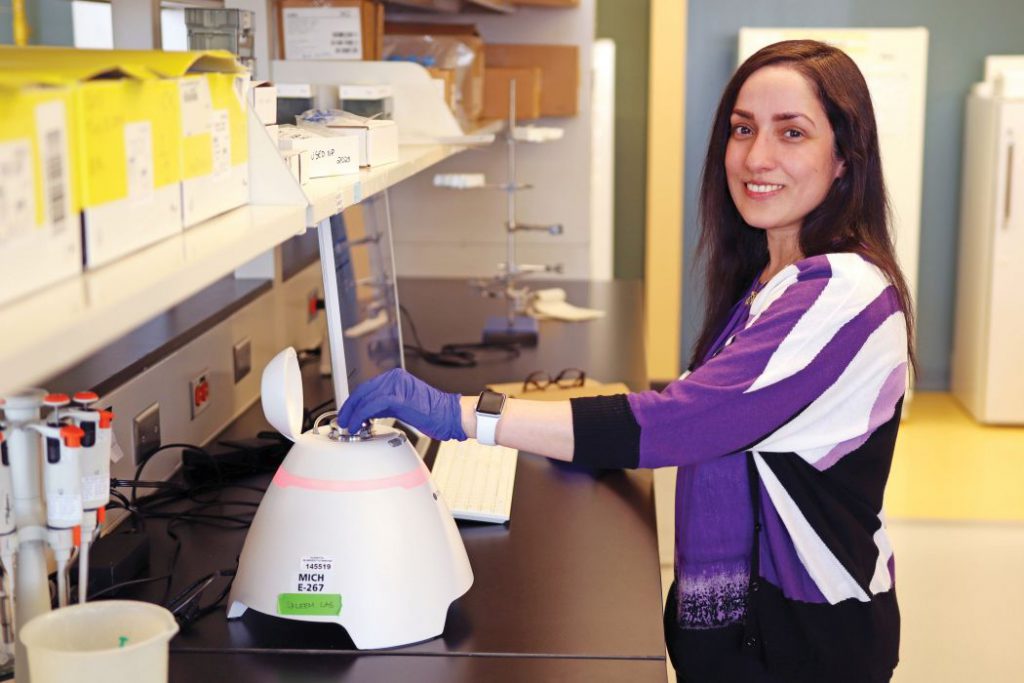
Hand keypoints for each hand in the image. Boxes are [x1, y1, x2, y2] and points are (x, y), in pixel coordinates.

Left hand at [338, 368, 466, 441]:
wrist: (450, 415)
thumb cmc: (432, 414)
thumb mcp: (403, 406)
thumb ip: (384, 406)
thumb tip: (366, 414)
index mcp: (396, 378)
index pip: (367, 387)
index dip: (353, 402)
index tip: (347, 413)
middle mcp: (395, 378)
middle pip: (362, 391)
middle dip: (349, 407)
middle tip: (343, 420)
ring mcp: (396, 386)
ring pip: (365, 398)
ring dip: (352, 414)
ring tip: (348, 426)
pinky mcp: (398, 397)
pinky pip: (372, 406)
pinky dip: (361, 416)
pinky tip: (358, 425)